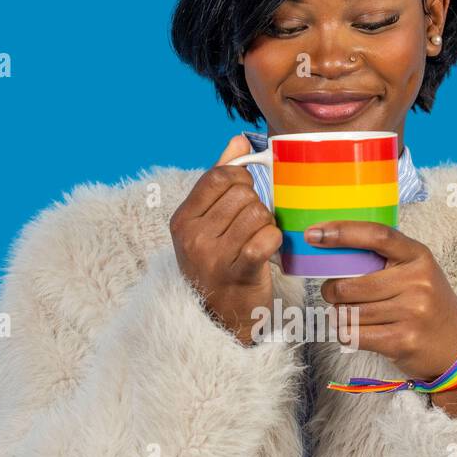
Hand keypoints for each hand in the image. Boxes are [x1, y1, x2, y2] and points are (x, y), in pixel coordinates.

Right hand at [170, 135, 282, 344]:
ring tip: (259, 237)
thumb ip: (221, 178)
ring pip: (258, 213)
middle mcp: (192, 236)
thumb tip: (238, 139)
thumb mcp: (208, 223)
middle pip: (243, 194)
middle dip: (257, 204)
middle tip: (254, 223)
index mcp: (183, 219)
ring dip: (267, 223)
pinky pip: (266, 239)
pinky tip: (268, 249)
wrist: (218, 317)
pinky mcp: (237, 273)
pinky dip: (274, 241)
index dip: (242, 179)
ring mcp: (213, 256)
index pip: (219, 176)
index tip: (246, 195)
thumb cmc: (218, 263)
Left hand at [304, 220, 456, 415]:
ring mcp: (412, 312)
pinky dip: (346, 334)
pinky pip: (354, 335)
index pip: (377, 236)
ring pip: (349, 312)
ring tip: (352, 315)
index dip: (342, 232)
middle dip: (331, 291)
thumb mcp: (416, 273)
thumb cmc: (427, 305)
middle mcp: (418, 282)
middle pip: (350, 284)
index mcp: (419, 256)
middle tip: (334, 294)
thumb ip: (385, 260)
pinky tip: (355, 331)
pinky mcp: (402, 340)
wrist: (456, 347)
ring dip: (340, 316)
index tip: (314, 233)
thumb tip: (333, 249)